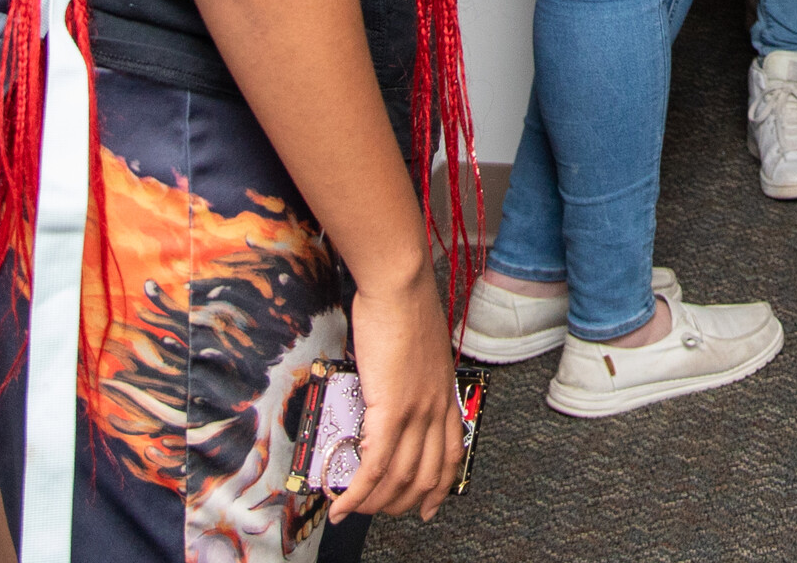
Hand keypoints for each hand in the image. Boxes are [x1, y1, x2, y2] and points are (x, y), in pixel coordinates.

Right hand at [330, 252, 458, 519]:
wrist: (399, 284)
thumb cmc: (404, 304)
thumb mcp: (419, 348)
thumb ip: (412, 374)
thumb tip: (391, 388)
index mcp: (445, 393)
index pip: (453, 454)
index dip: (439, 486)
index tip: (429, 506)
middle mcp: (436, 408)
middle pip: (428, 475)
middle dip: (404, 502)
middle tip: (381, 512)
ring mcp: (416, 412)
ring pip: (400, 477)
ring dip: (376, 502)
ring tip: (356, 510)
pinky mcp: (390, 410)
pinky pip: (375, 465)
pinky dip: (358, 492)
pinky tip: (343, 506)